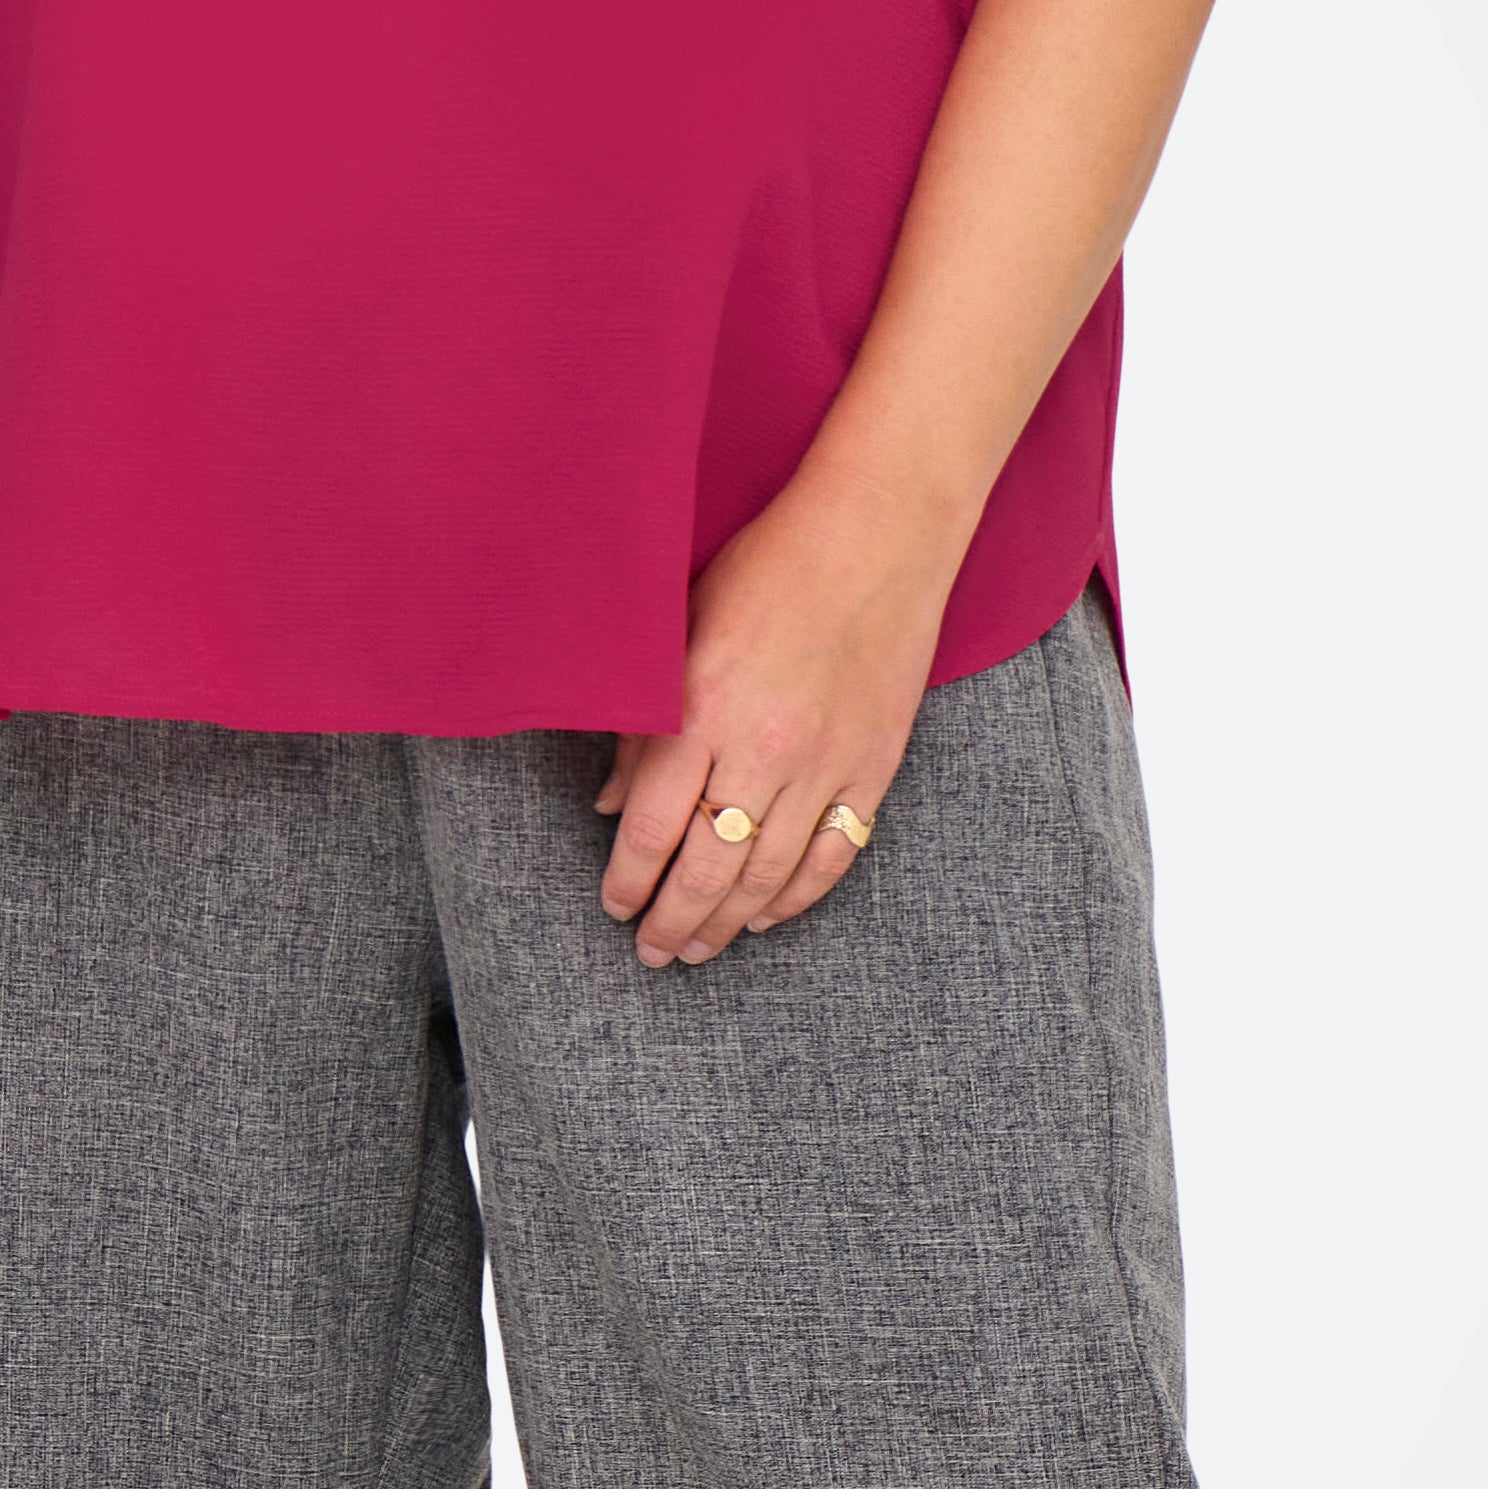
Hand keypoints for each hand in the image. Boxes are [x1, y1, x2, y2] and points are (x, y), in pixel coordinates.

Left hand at [596, 468, 959, 967]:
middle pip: (707, 869)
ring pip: (768, 875)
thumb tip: (612, 808)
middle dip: (672, 921)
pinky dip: (796, 897)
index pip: (650, 829)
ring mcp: (824, 763)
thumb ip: (642, 725)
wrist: (875, 538)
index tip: (615, 905)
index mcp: (701, 711)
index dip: (628, 881)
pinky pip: (833, 855)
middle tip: (652, 951)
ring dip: (727, 922)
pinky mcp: (872, 767)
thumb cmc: (766, 570)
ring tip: (699, 948)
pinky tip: (766, 915)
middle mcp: (761, 749)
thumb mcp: (680, 632)